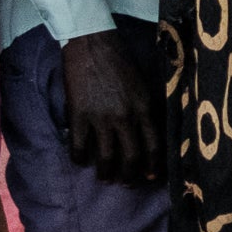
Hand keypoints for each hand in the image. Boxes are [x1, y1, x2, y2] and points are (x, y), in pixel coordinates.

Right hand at [59, 29, 160, 187]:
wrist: (94, 48)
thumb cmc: (122, 66)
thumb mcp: (144, 89)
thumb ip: (147, 112)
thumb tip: (149, 137)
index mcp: (145, 110)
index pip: (154, 147)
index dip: (153, 166)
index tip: (151, 177)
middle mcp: (125, 117)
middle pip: (131, 157)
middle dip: (130, 176)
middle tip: (126, 183)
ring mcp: (100, 118)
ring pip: (105, 157)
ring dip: (105, 173)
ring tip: (105, 179)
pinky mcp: (78, 115)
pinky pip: (79, 147)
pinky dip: (79, 159)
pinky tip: (80, 162)